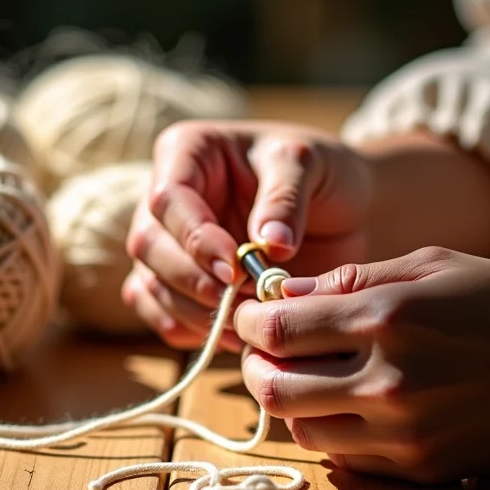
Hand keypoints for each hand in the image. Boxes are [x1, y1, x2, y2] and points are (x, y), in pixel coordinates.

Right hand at [123, 120, 372, 349]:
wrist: (340, 207)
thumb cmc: (319, 171)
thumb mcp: (307, 164)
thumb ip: (285, 198)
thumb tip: (268, 246)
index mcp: (188, 153)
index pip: (168, 197)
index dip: (195, 237)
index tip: (233, 267)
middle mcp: (170, 200)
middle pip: (149, 244)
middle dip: (190, 280)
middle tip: (239, 300)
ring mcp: (171, 243)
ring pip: (151, 284)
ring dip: (193, 311)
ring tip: (246, 323)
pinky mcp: (182, 282)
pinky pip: (162, 312)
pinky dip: (189, 330)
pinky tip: (230, 336)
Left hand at [234, 247, 489, 481]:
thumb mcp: (432, 265)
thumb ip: (352, 279)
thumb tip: (285, 293)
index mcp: (387, 318)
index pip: (278, 330)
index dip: (251, 321)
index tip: (253, 314)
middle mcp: (388, 382)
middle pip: (275, 390)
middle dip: (256, 367)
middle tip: (266, 351)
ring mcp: (406, 434)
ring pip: (304, 431)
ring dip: (291, 402)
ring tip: (306, 377)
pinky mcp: (424, 469)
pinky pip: (348, 459)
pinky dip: (332, 431)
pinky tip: (347, 404)